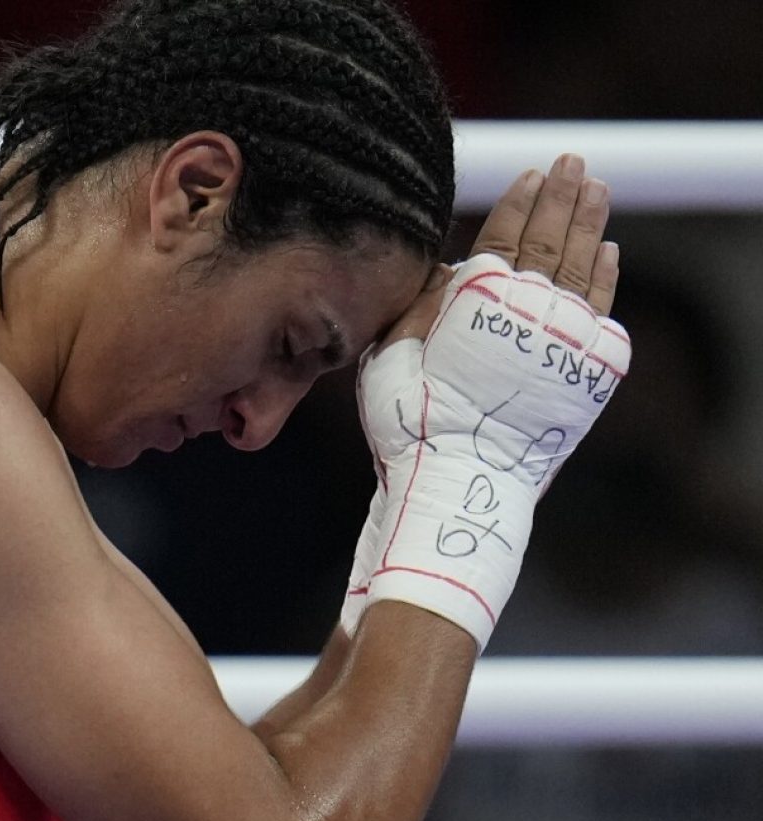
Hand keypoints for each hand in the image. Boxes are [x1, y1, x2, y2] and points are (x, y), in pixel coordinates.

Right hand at [349, 154, 630, 648]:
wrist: (456, 478)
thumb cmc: (410, 424)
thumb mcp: (390, 354)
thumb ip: (420, 304)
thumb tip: (450, 267)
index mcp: (477, 302)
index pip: (504, 238)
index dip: (519, 203)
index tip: (534, 174)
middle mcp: (526, 311)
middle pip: (549, 242)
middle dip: (563, 198)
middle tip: (575, 164)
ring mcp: (561, 339)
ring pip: (581, 267)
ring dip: (590, 224)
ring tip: (598, 190)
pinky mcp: (585, 372)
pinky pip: (601, 311)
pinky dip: (605, 278)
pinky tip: (608, 252)